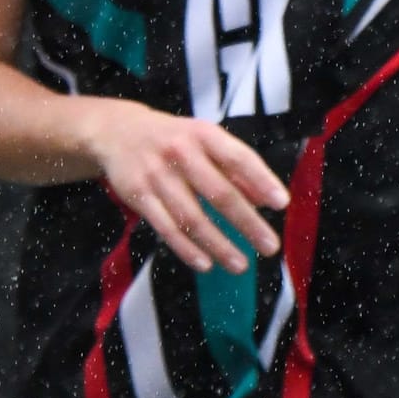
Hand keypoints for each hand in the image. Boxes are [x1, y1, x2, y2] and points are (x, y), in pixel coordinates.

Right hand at [82, 96, 287, 273]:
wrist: (116, 132)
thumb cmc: (173, 139)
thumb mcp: (204, 140)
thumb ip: (235, 168)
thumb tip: (267, 199)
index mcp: (202, 134)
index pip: (237, 157)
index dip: (261, 180)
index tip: (282, 203)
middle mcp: (180, 152)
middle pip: (218, 192)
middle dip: (246, 222)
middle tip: (270, 246)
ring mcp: (156, 175)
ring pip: (192, 217)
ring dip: (219, 244)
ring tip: (241, 265)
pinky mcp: (138, 196)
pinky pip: (166, 228)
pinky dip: (187, 249)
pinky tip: (205, 263)